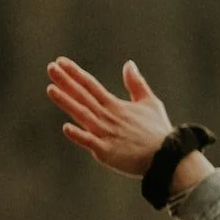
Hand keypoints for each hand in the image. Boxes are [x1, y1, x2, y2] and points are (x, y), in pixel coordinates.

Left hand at [47, 57, 208, 192]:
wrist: (168, 157)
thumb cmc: (158, 131)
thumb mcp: (151, 103)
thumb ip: (136, 84)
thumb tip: (129, 64)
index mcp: (116, 106)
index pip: (91, 86)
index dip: (76, 73)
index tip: (60, 62)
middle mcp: (108, 117)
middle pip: (83, 97)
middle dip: (66, 81)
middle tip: (51, 68)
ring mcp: (106, 134)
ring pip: (82, 115)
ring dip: (67, 102)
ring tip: (51, 89)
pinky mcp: (107, 151)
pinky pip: (91, 142)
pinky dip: (79, 135)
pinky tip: (66, 127)